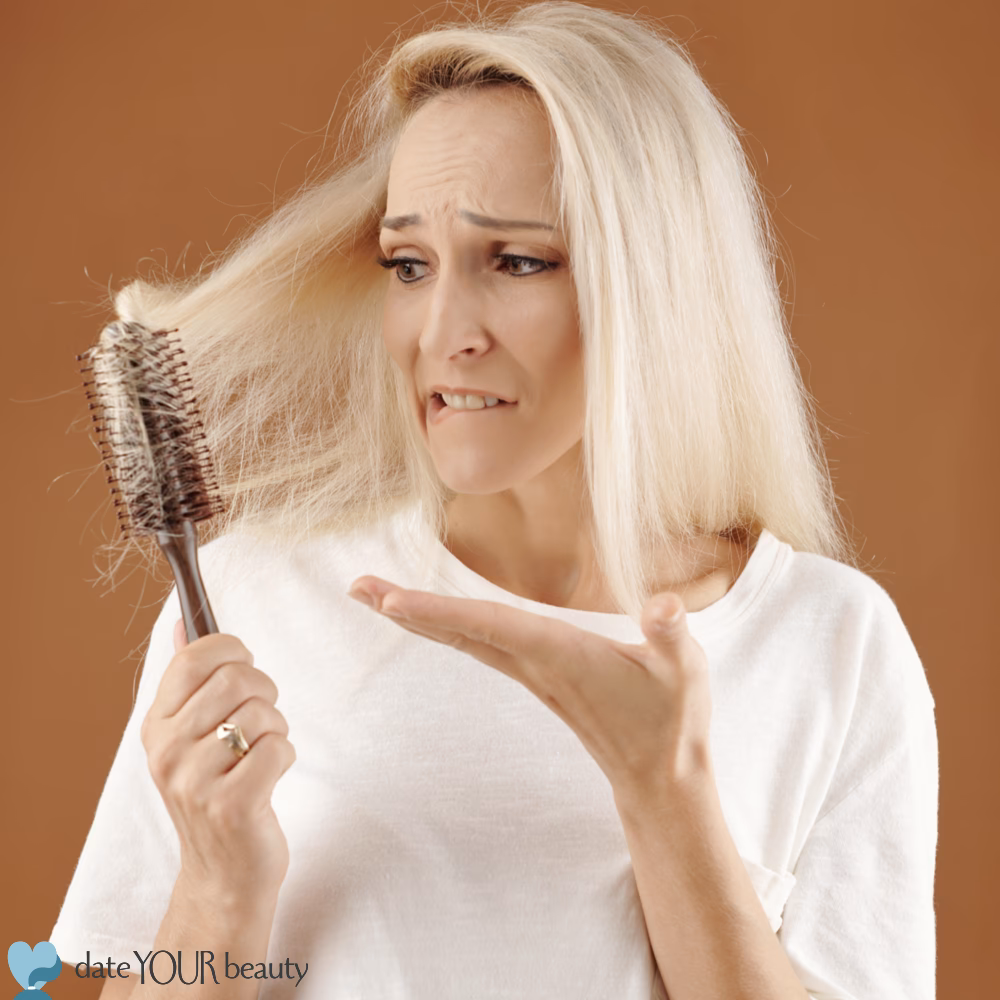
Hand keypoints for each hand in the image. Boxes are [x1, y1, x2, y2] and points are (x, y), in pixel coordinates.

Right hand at [139, 621, 296, 900]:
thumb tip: (182, 623)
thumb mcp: (189, 736)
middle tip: (259, 721)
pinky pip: (279, 747)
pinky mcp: (232, 806)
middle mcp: (167, 751)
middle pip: (236, 678)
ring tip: (260, 755)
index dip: (231, 650)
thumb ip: (187, 681)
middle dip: (265, 691)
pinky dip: (285, 756)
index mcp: (155, 725)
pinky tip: (268, 779)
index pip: (192, 657)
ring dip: (277, 729)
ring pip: (263, 712)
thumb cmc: (215, 792)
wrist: (223, 874)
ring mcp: (195, 781)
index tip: (243, 665)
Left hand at [347, 578, 713, 803]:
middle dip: (405, 608)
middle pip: (458, 630)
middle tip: (355, 586)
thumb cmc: (672, 718)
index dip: (440, 609)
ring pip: (463, 637)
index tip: (390, 600)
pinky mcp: (537, 675)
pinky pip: (479, 643)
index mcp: (559, 654)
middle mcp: (534, 663)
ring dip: (418, 614)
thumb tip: (666, 605)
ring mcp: (531, 672)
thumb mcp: (684, 671)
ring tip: (377, 595)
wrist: (659, 774)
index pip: (490, 625)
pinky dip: (447, 624)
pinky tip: (433, 616)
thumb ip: (673, 634)